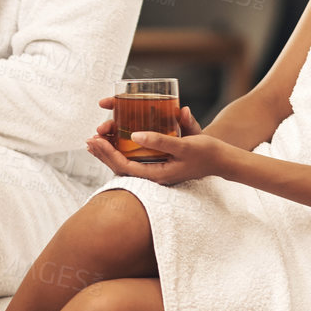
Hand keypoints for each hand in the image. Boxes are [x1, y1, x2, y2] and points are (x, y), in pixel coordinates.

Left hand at [87, 104, 224, 184]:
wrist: (222, 159)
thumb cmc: (205, 152)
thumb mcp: (184, 144)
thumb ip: (160, 141)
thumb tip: (135, 136)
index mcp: (157, 174)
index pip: (124, 166)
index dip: (107, 154)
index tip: (95, 140)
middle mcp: (153, 174)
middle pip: (121, 166)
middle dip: (103, 152)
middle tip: (89, 139)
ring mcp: (155, 169)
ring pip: (126, 162)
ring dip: (110, 151)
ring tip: (95, 139)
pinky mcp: (159, 162)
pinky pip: (134, 157)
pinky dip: (121, 148)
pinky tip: (113, 140)